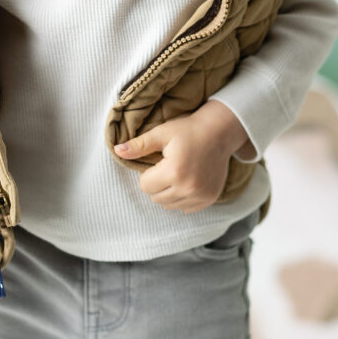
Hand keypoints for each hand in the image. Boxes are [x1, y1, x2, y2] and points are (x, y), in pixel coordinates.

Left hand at [114, 101, 252, 212]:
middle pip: (156, 198)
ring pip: (169, 205)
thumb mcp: (162, 133)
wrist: (220, 132)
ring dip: (168, 192)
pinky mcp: (209, 199)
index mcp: (174, 171)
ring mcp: (200, 196)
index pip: (145, 186)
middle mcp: (188, 188)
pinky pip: (186, 208)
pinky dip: (182, 197)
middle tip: (168, 165)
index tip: (159, 160)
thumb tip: (117, 151)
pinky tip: (188, 180)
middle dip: (157, 183)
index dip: (148, 173)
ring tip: (178, 172)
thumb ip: (139, 145)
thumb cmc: (188, 130)